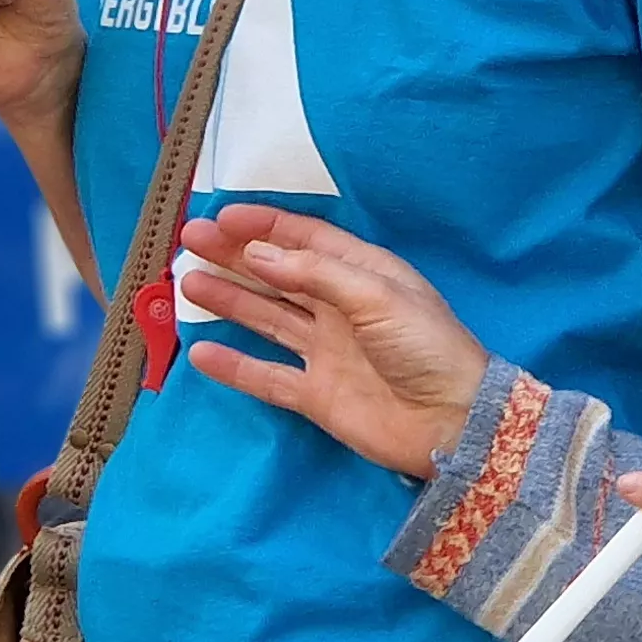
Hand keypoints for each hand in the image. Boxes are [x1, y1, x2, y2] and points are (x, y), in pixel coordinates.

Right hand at [177, 204, 490, 478]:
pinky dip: (234, 365)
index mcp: (362, 274)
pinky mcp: (316, 395)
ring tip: (188, 283)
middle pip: (278, 274)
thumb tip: (257, 252)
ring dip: (229, 301)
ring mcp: (326, 352)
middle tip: (190, 241)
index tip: (221, 217)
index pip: (305, 239)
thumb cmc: (426, 347)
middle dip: (236, 256)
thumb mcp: (377, 296)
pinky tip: (200, 352)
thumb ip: (316, 273)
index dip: (264, 226)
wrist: (453, 424)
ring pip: (267, 318)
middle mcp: (339, 308)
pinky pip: (267, 376)